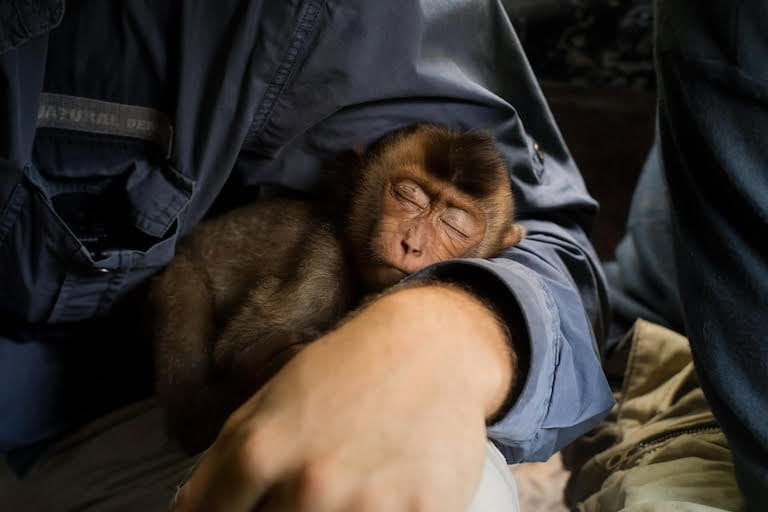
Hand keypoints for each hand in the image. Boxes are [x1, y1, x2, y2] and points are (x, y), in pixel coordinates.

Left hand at [172, 285, 512, 511]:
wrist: (431, 348)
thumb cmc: (347, 371)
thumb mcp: (268, 402)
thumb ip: (220, 464)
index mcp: (261, 452)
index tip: (250, 506)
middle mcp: (311, 485)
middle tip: (309, 489)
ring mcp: (368, 505)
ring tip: (345, 487)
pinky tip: (381, 495)